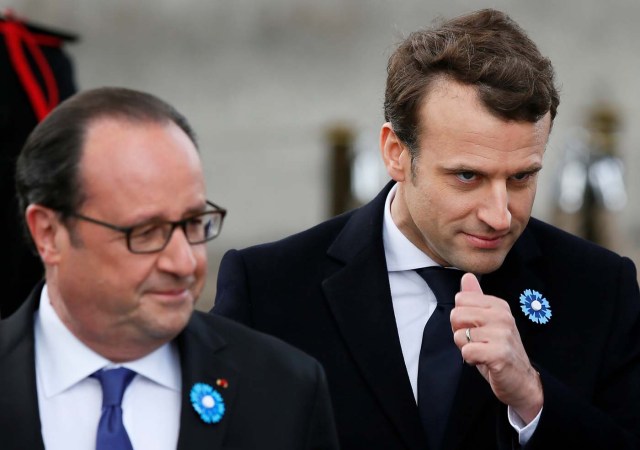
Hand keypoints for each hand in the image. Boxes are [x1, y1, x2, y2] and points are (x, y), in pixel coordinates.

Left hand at [451, 273, 542, 423]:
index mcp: (498, 305)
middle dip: (460, 332)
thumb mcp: (486, 322)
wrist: (521, 380)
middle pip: (456, 315)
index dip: (461, 318)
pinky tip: (484, 361)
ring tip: (483, 352)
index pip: (460, 300)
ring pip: (459, 335)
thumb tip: (466, 276)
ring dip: (466, 348)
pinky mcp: (499, 353)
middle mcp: (502, 316)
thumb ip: (475, 299)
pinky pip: (466, 351)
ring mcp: (502, 334)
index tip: (476, 329)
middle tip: (478, 343)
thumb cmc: (499, 350)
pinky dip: (470, 359)